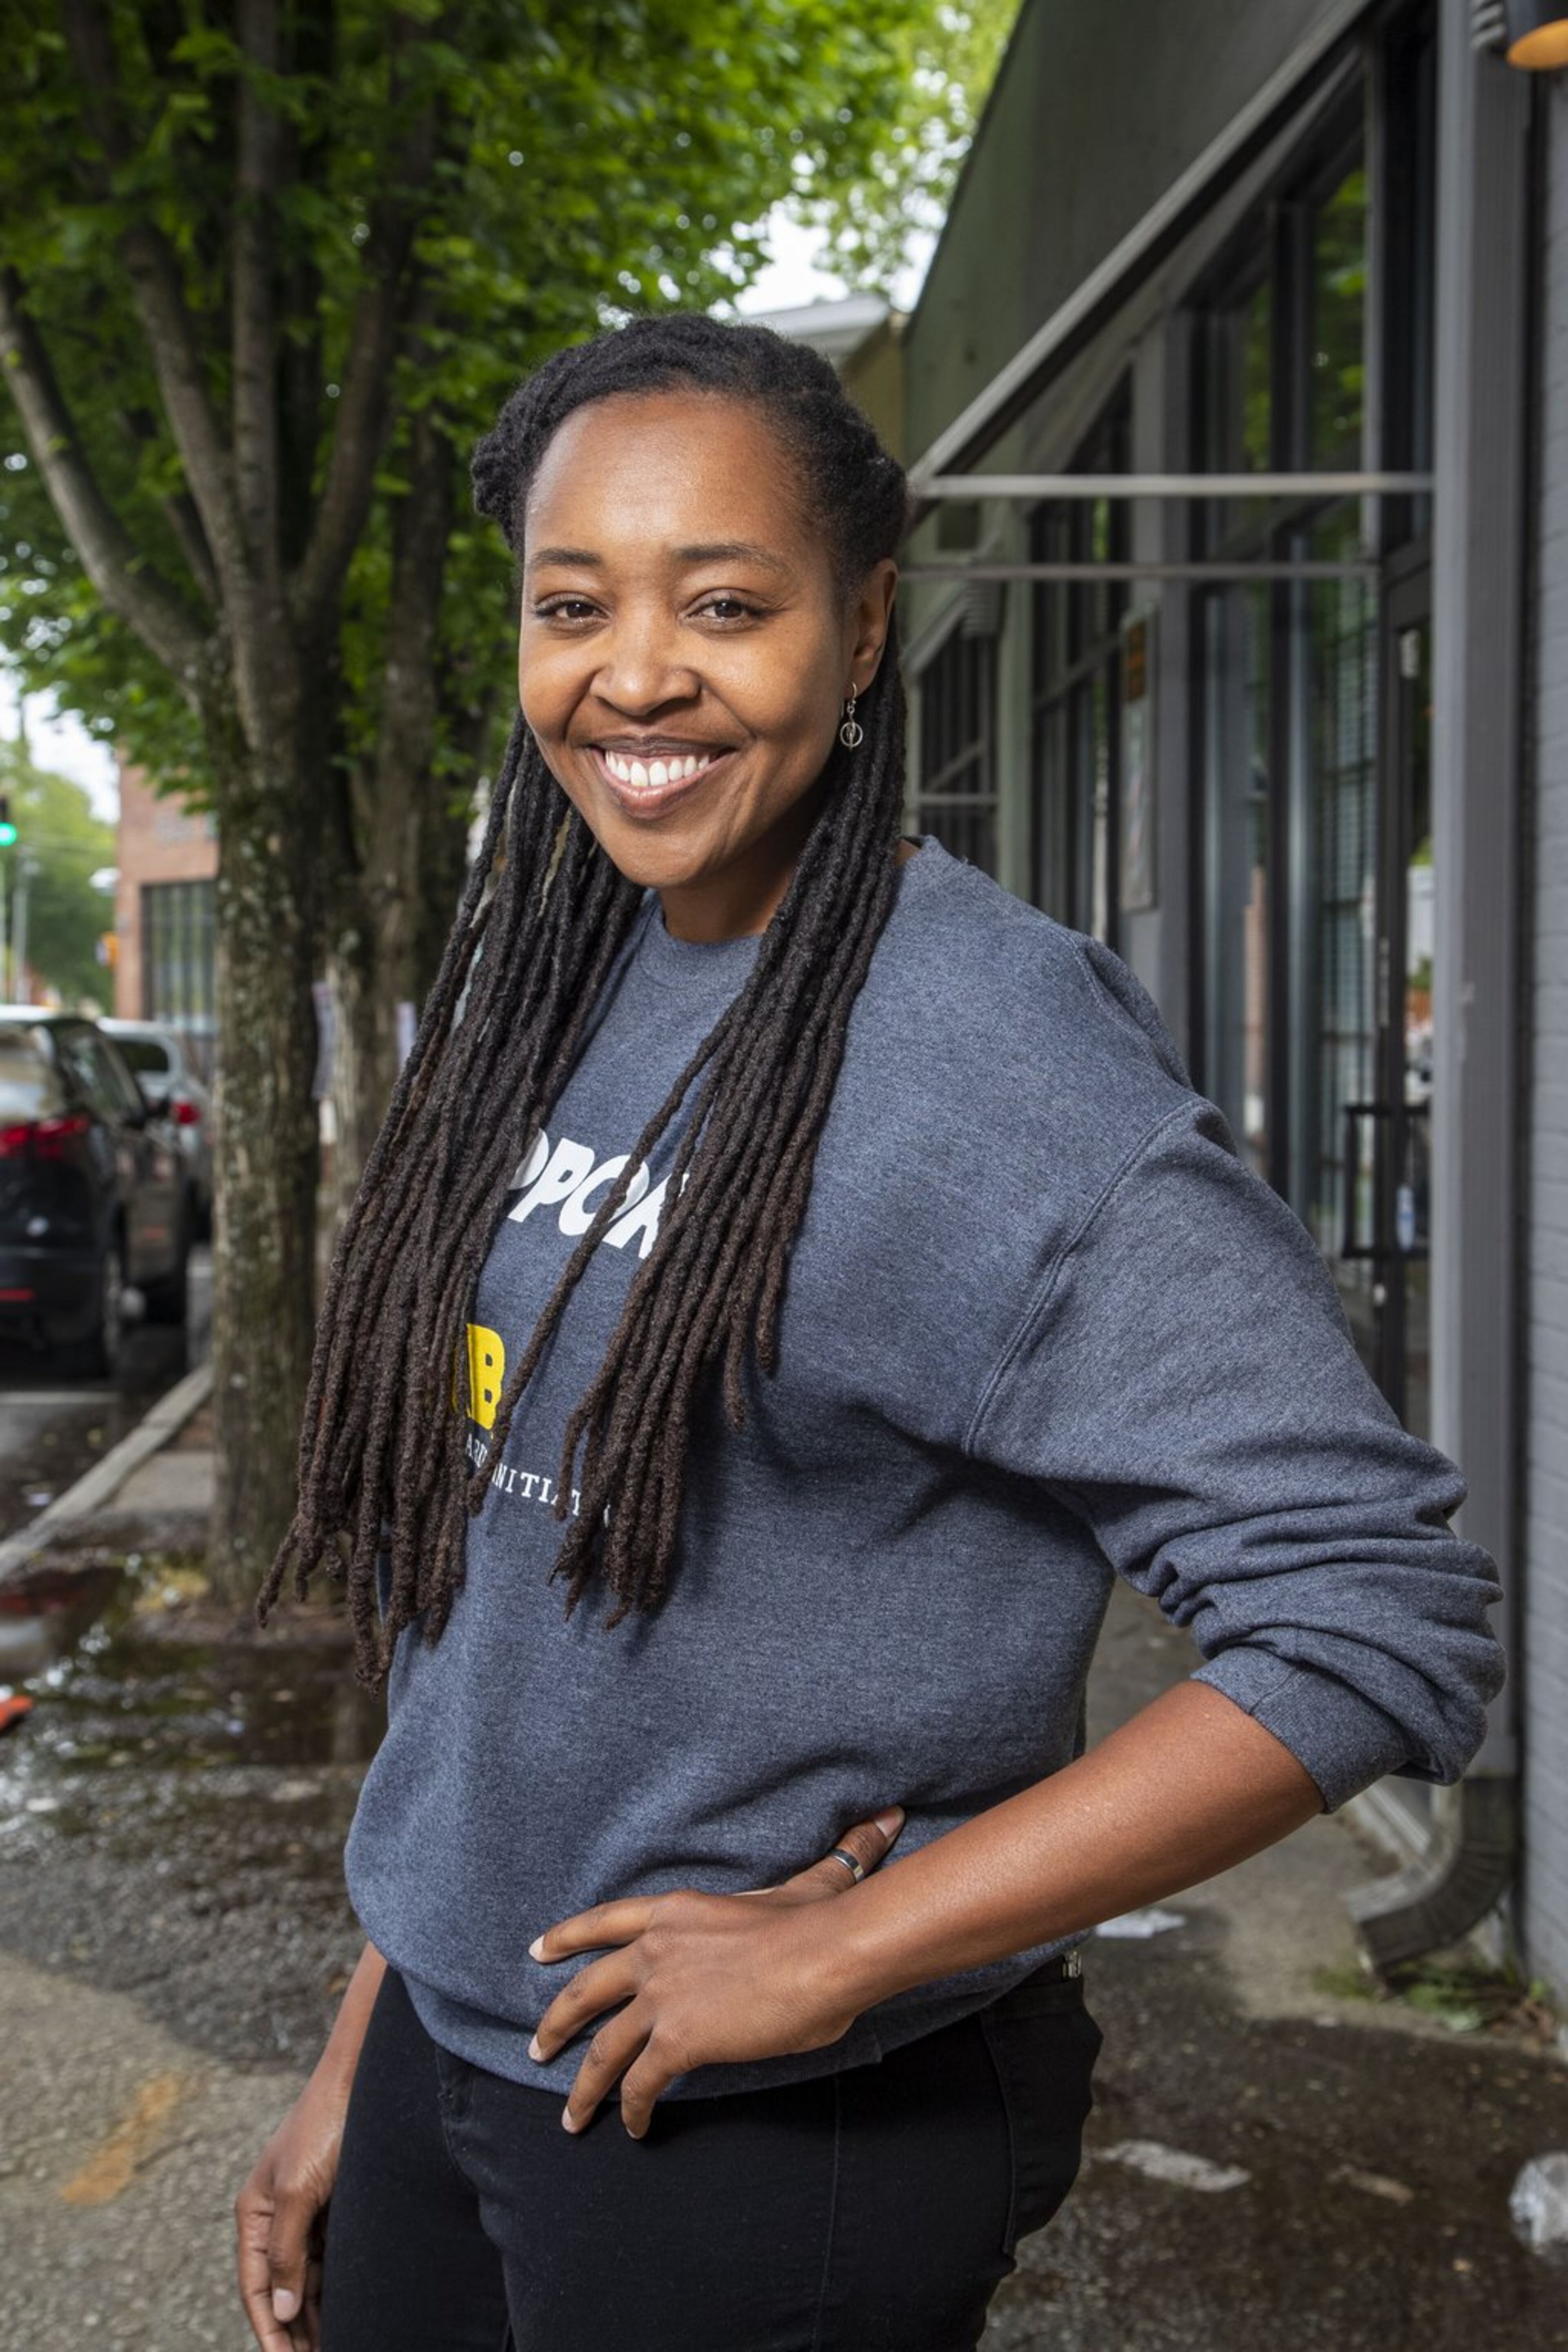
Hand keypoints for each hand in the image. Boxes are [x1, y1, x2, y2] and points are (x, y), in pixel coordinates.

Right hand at [234, 2068, 346, 2351]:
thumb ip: (286, 2251)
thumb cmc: (325, 2126)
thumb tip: (282, 2309)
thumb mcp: (298, 2190)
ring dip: (316, 2316)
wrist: (363, 2079)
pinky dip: (335, 2290)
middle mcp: (276, 2217)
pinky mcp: (335, 2208)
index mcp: (255, 2213)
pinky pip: (331, 2261)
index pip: (257, 2286)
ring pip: (308, 2280)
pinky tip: (347, 2314)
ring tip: (331, 2347)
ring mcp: (306, 2214)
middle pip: (282, 2289)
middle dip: (294, 2330)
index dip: (269, 2328)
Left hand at [529, 1805, 905, 2138]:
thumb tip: (885, 1818)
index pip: (604, 1921)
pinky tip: (633, 2127)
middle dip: (555, 2022)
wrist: (823, 1956)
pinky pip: (640, 2084)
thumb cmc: (821, 1921)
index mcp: (676, 1912)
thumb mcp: (818, 1882)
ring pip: (602, 2050)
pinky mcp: (677, 2041)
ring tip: (571, 2115)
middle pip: (585, 1990)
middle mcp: (656, 1952)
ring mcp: (662, 1997)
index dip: (567, 1936)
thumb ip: (839, 1855)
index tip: (536, 1950)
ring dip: (583, 2086)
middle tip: (537, 2046)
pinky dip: (631, 2110)